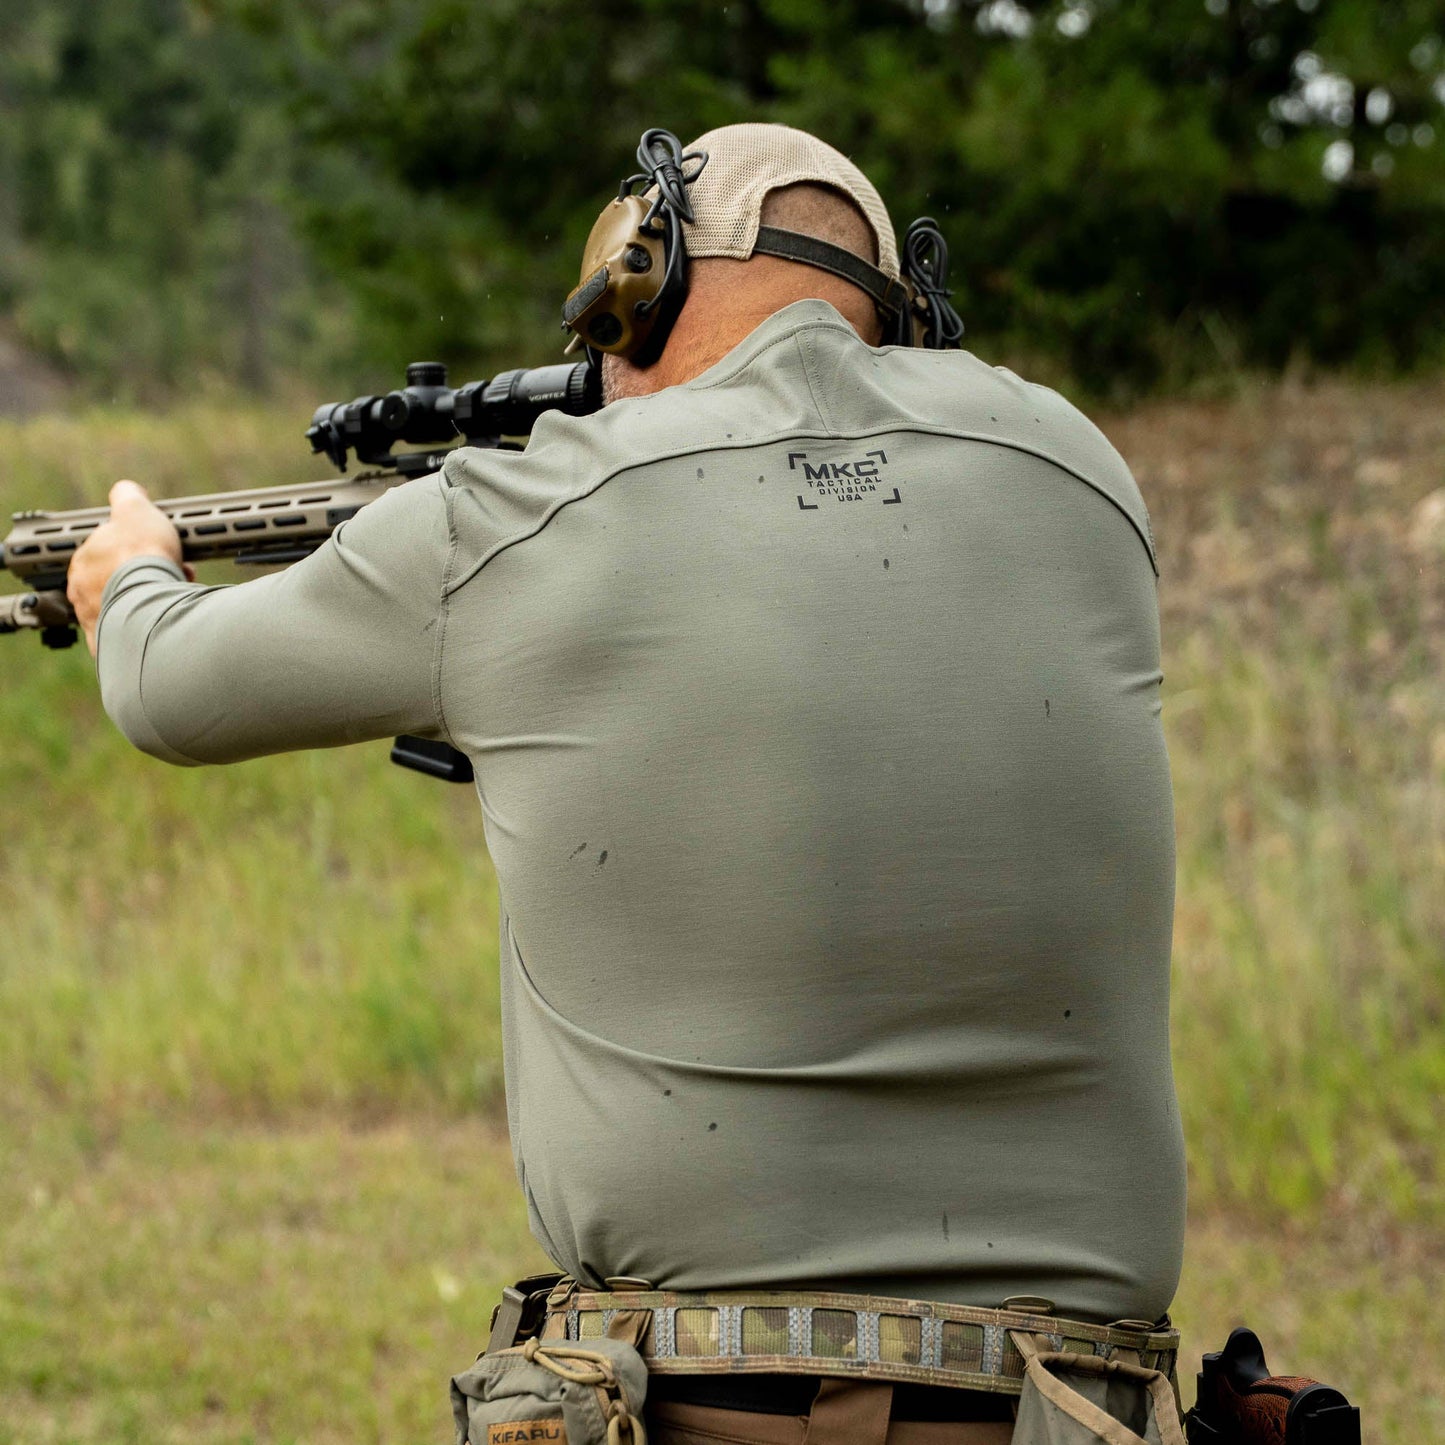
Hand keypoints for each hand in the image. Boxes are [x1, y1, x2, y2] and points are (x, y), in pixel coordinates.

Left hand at [68, 480, 194, 655]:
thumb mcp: (136, 509)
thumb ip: (127, 497)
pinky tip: (169, 620)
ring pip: (126, 608)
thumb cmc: (142, 557)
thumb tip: (125, 491)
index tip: (158, 548)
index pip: (107, 551)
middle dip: (145, 575)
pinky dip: (151, 627)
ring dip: (150, 601)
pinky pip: (134, 635)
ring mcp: (97, 623)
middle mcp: (82, 594)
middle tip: (173, 574)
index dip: (137, 548)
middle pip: (116, 581)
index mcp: (82, 561)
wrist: (153, 605)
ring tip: (177, 596)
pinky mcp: (116, 648)